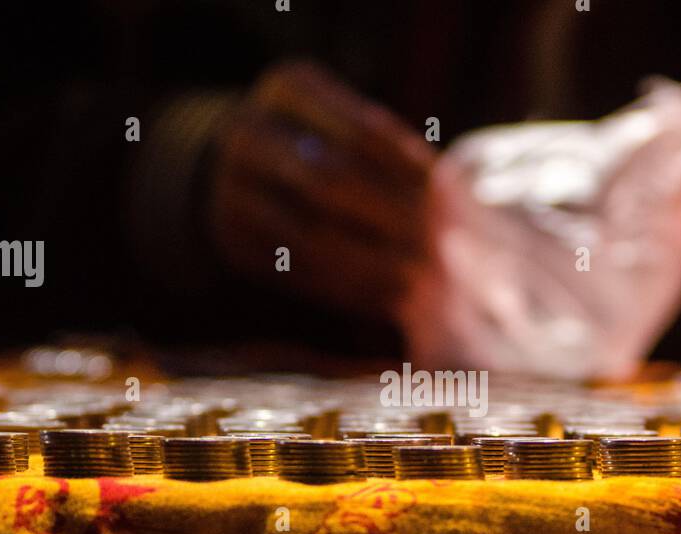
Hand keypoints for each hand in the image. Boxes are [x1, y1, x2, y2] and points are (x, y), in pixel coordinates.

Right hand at [208, 60, 436, 314]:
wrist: (239, 162)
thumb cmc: (324, 139)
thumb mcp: (348, 120)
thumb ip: (387, 147)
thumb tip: (449, 192)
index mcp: (287, 88)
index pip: (363, 131)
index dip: (408, 168)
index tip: (452, 198)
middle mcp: (247, 134)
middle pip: (330, 181)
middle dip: (389, 217)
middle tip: (440, 245)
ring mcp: (228, 188)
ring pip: (309, 233)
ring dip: (368, 260)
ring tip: (419, 279)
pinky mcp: (230, 239)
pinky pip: (294, 268)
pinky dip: (341, 285)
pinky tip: (383, 298)